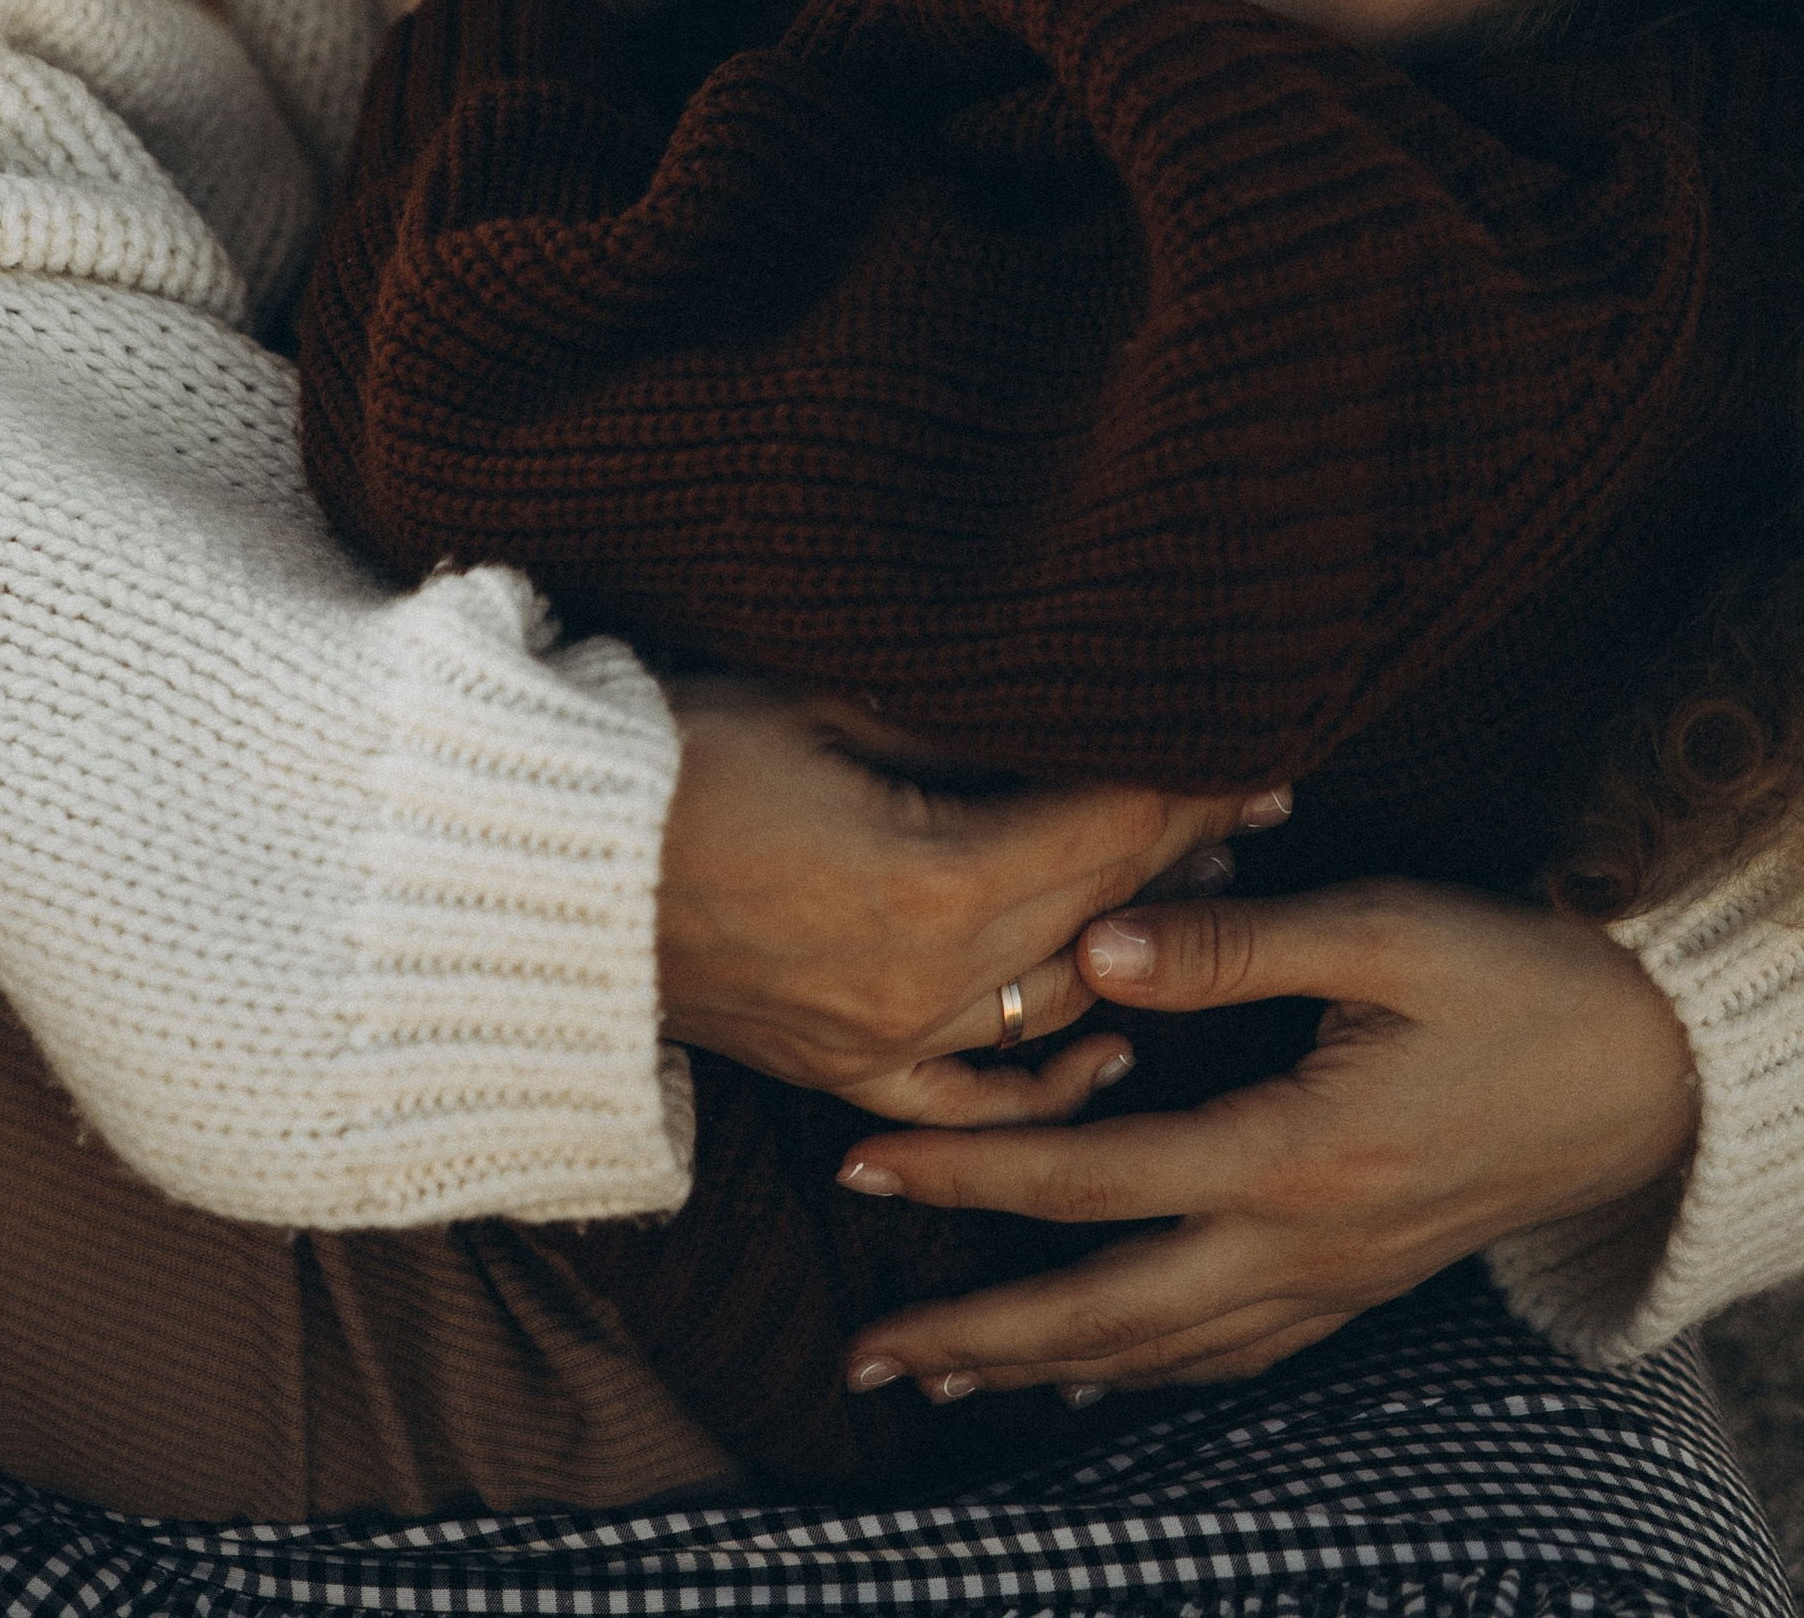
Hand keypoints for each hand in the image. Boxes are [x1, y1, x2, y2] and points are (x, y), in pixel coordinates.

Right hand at [657, 680, 1278, 1127]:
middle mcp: (927, 982)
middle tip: (1262, 804)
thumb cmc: (681, 754)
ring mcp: (885, 1041)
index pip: (1104, 824)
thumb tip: (1074, 709)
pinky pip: (975, 1094)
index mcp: (935, 881)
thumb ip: (965, 729)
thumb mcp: (832, 708)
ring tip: (1202, 887)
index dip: (1186, 782)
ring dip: (1132, 942)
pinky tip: (1110, 1044)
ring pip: (1055, 1001)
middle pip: (1096, 908)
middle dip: (1183, 848)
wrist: (542, 871)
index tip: (1258, 745)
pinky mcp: (843, 1071)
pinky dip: (1048, 1077)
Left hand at [835, 877, 1699, 1394]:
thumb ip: (1235, 946)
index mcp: (1292, 1154)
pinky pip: (1230, 1356)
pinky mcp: (1361, 1283)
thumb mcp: (1385, 930)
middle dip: (975, 1330)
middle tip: (862, 1351)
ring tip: (938, 1374)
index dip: (969, 1175)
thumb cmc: (1518, 976)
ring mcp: (1335, 1281)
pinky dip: (1144, 1375)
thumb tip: (1091, 950)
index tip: (863, 1163)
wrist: (1655, 1074)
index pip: (1091, 1178)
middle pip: (1104, 1311)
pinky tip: (1090, 1382)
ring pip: (1161, 1354)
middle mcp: (1302, 1244)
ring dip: (1041, 1366)